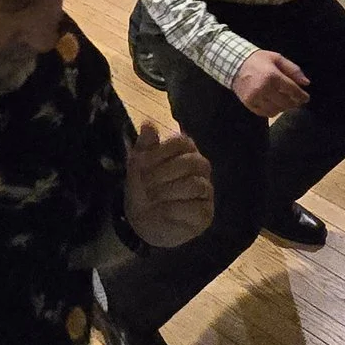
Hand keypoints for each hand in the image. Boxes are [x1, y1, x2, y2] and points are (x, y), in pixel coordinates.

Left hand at [124, 120, 213, 247]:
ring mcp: (206, 190)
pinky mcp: (205, 213)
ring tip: (151, 198)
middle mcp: (200, 168)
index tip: (140, 165)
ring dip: (167, 192)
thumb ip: (144, 145)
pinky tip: (161, 211)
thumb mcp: (138, 166)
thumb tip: (148, 124)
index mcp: (186, 150)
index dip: (160, 153)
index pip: (181, 142)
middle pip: (189, 163)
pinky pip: (195, 208)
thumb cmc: (144, 187)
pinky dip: (174, 210)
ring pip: (195, 185)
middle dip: (162, 174)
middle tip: (144, 184)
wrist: (143, 221)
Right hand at [231, 49, 309, 117]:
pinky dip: (272, 111)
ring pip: (276, 110)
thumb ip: (293, 70)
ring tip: (285, 102)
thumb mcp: (277, 59)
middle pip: (286, 102)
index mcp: (272, 76)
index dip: (301, 96)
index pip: (292, 90)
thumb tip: (306, 83)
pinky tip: (274, 105)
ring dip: (283, 108)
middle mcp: (264, 89)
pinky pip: (265, 113)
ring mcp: (255, 98)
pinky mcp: (249, 104)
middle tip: (297, 100)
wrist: (235, 64)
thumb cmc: (259, 60)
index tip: (306, 98)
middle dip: (294, 102)